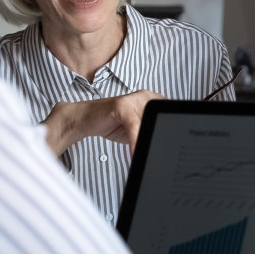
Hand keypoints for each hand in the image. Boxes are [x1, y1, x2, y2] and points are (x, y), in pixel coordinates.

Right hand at [42, 90, 163, 155]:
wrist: (86, 119)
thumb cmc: (112, 123)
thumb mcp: (137, 129)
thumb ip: (149, 131)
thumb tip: (164, 145)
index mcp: (152, 100)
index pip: (167, 116)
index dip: (169, 132)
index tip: (169, 149)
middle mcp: (146, 97)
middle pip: (159, 120)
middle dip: (158, 137)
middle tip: (159, 155)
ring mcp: (134, 99)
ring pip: (148, 122)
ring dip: (147, 141)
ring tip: (146, 156)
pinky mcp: (122, 106)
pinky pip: (134, 125)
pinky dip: (136, 140)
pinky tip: (135, 152)